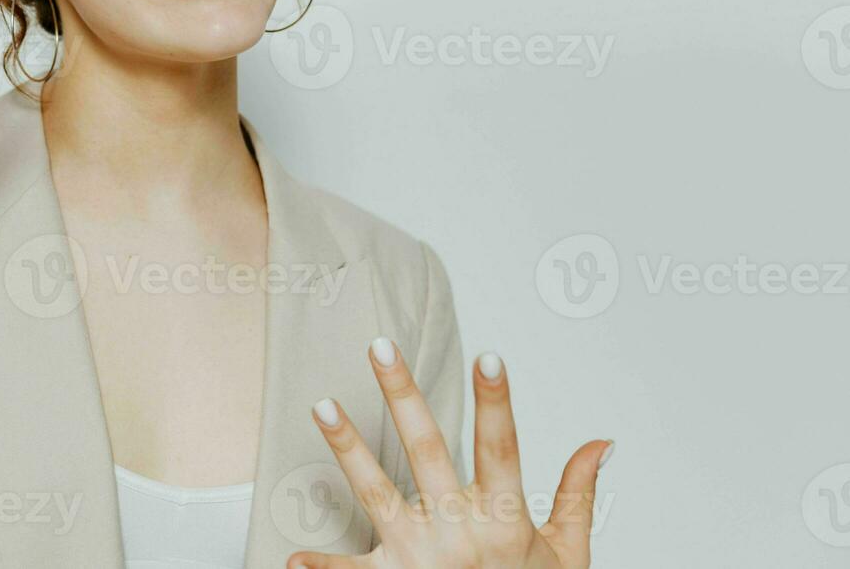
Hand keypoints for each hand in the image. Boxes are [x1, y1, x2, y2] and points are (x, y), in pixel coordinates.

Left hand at [289, 339, 611, 568]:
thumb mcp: (567, 554)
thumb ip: (578, 495)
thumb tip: (600, 442)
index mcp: (506, 522)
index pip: (502, 450)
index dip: (497, 404)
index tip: (490, 358)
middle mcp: (461, 535)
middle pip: (428, 451)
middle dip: (403, 396)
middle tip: (380, 347)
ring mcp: (421, 558)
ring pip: (378, 492)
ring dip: (348, 448)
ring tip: (322, 405)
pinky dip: (324, 567)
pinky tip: (293, 556)